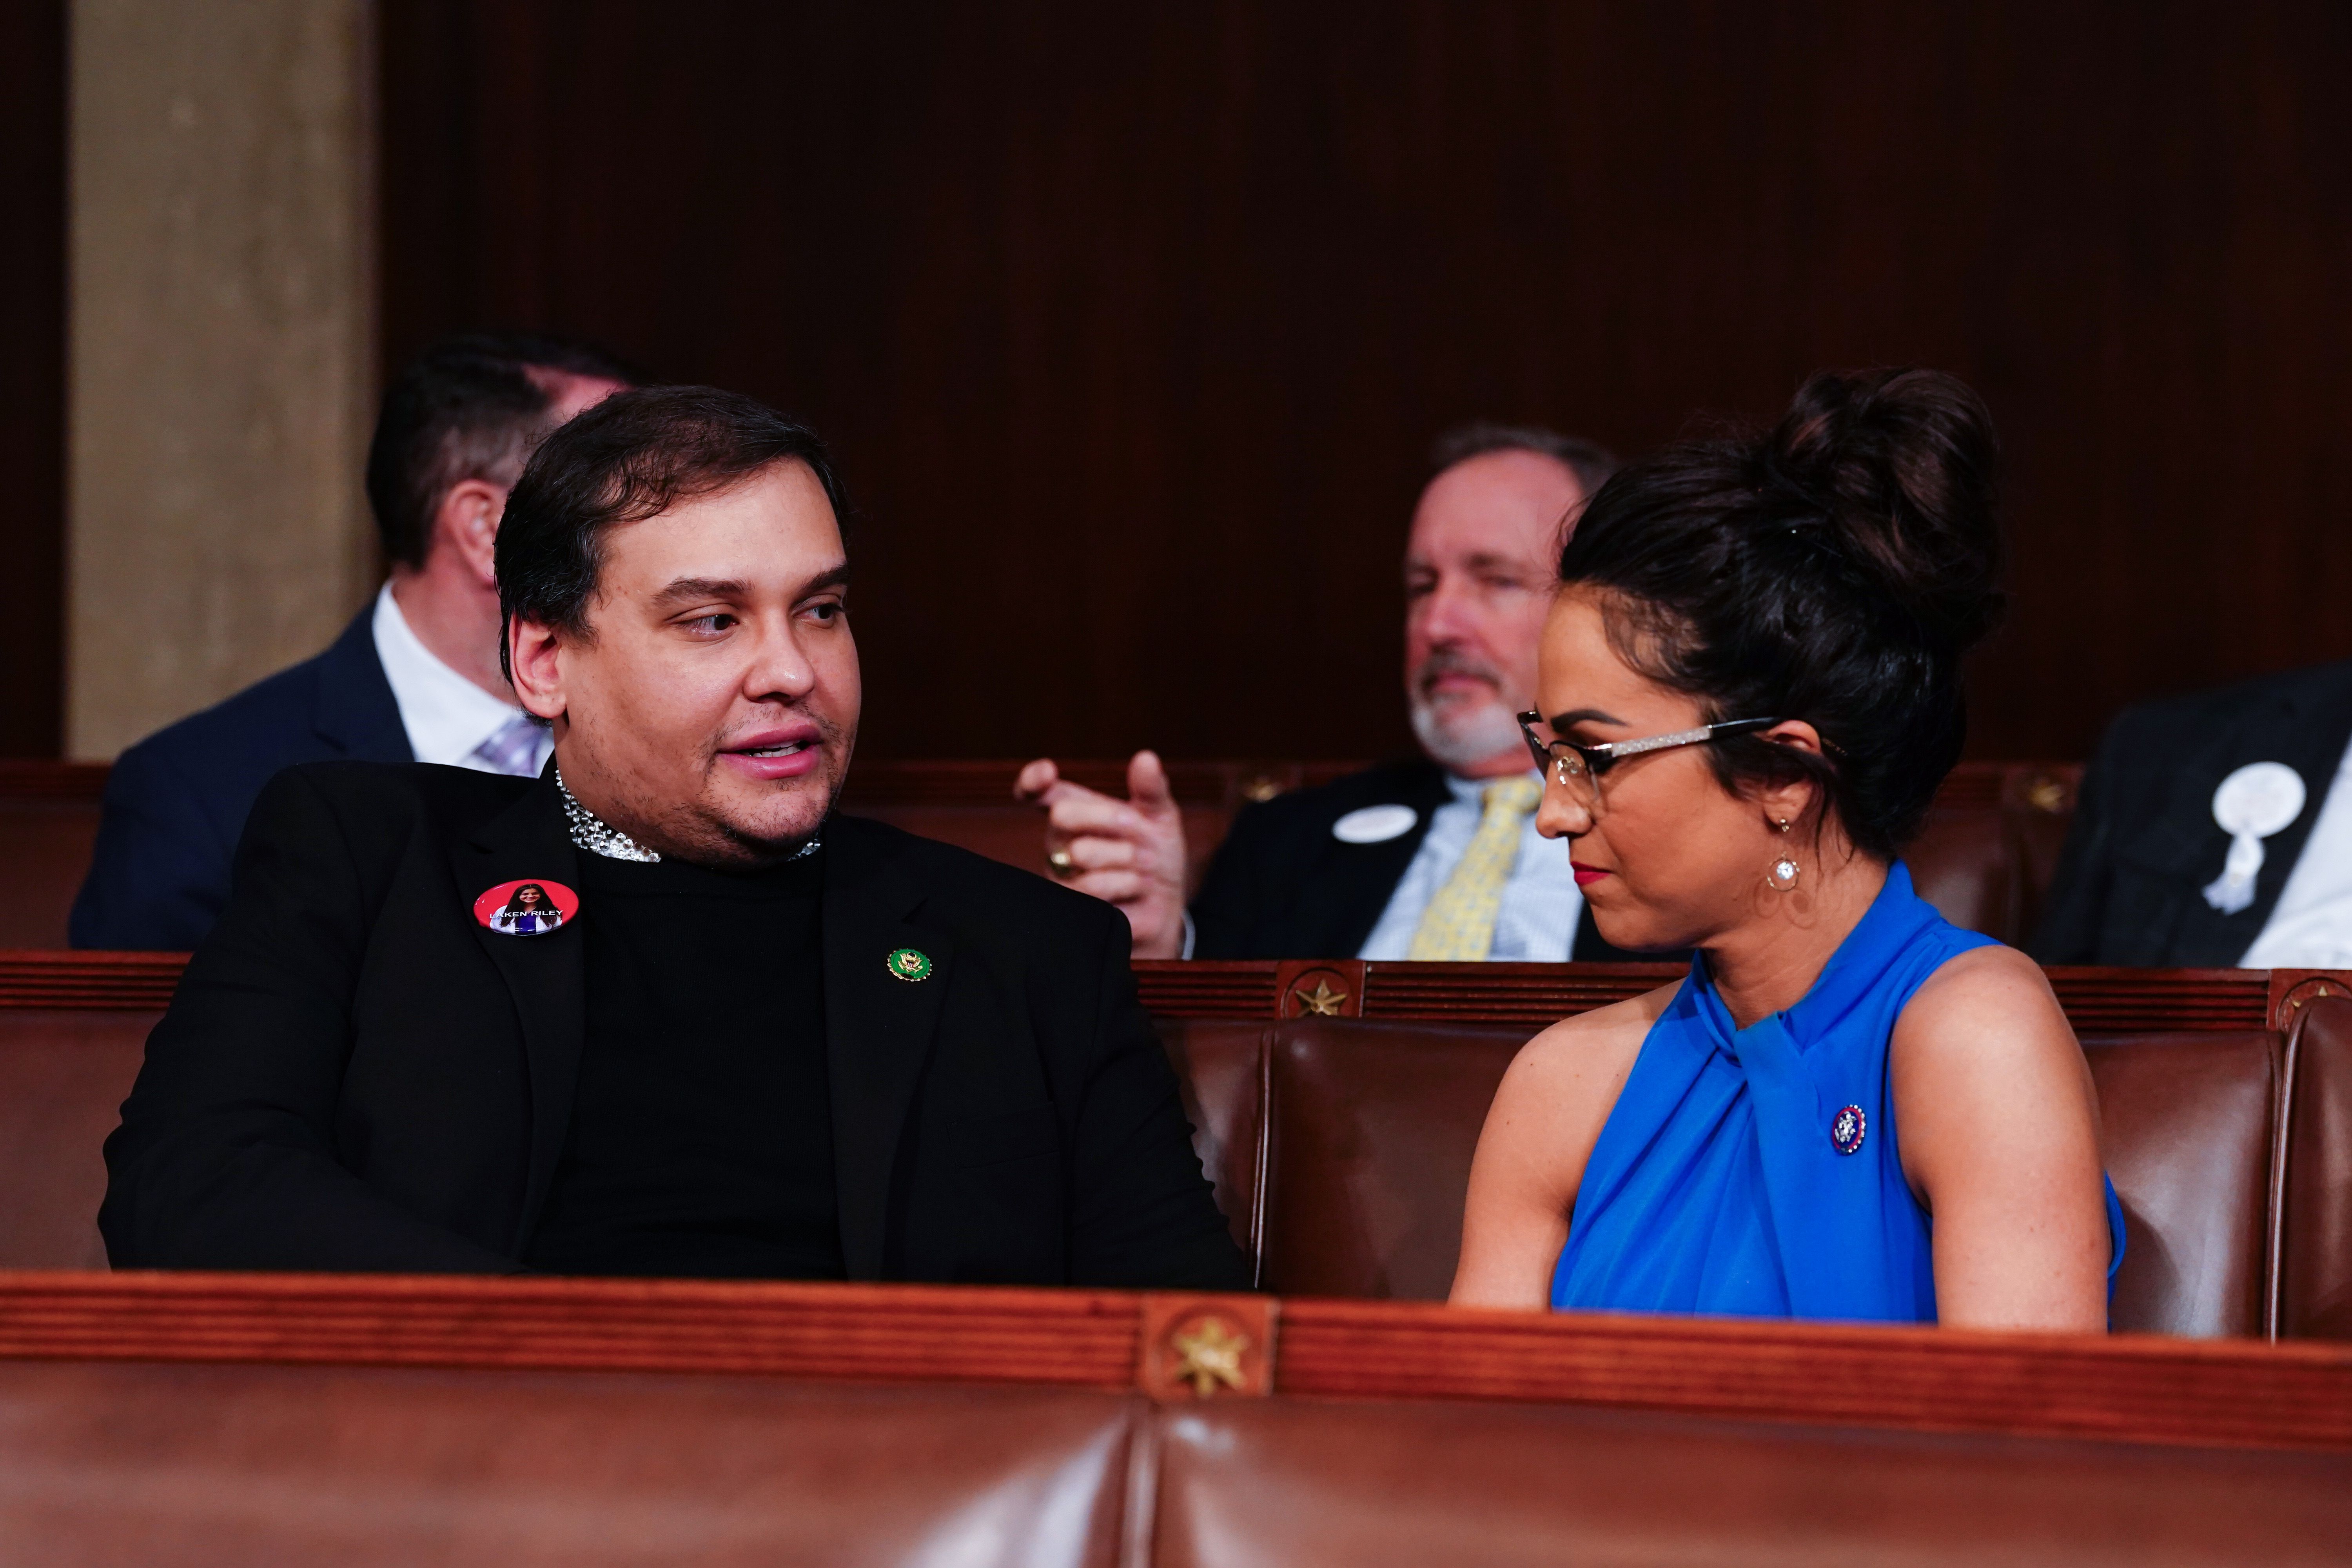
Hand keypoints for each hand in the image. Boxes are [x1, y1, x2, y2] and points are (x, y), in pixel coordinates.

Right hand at [1015, 750, 1189, 958]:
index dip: (1032, 780)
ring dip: (1127, 857)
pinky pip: (1092, 886)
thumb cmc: (1156, 855)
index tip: (1048, 773)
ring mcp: (1062, 875)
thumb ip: (1152, 789)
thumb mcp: (1161, 817)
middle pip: (1062, 815)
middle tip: (1138, 828)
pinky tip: (1138, 887)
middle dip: (1109, 817)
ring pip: (1081, 853)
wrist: (1166, 904)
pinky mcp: (1072, 905)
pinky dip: (1127, 883)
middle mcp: (1060, 841)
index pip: (1037, 792)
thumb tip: (1146, 758)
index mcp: (1076, 812)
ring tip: (1146, 865)